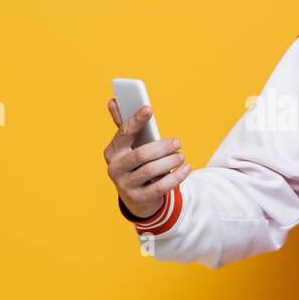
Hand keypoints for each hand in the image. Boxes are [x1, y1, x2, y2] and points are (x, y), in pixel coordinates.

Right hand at [104, 98, 190, 219]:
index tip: (149, 108)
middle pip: (140, 154)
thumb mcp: (130, 147)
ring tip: (181, 157)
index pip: (123, 133)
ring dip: (170, 162)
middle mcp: (115, 168)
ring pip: (150, 171)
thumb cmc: (135, 164)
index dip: (136, 120)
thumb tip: (113, 101)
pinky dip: (176, 177)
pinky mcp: (139, 198)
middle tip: (177, 143)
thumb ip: (125, 125)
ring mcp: (126, 185)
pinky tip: (186, 169)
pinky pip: (160, 187)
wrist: (137, 198)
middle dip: (162, 147)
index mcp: (112, 151)